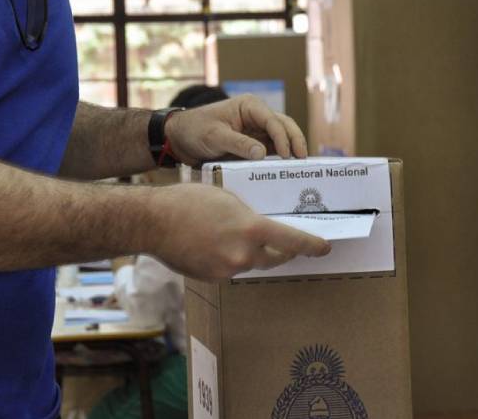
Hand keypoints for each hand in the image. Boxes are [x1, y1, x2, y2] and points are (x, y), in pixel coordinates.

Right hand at [146, 183, 330, 280]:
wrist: (153, 223)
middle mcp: (244, 254)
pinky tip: (215, 245)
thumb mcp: (227, 198)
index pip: (293, 241)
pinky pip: (231, 270)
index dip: (312, 246)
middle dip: (282, 251)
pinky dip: (230, 260)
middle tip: (287, 244)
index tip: (324, 248)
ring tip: (238, 238)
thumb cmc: (188, 201)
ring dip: (252, 254)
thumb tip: (260, 228)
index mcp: (251, 229)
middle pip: (276, 258)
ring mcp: (228, 269)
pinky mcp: (213, 279)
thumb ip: (249, 215)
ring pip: (251, 264)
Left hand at [164, 94, 307, 165]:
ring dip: (291, 149)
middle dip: (295, 141)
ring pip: (281, 137)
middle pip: (284, 126)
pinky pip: (271, 149)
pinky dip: (280, 158)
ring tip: (299, 167)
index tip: (286, 156)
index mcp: (249, 106)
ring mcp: (256, 130)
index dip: (283, 138)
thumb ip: (238, 144)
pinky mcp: (253, 143)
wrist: (180, 138)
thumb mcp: (215, 137)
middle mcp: (257, 116)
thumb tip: (262, 153)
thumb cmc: (195, 130)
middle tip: (303, 160)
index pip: (273, 121)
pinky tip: (286, 169)